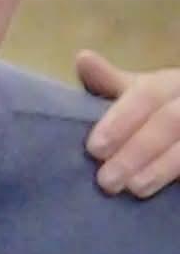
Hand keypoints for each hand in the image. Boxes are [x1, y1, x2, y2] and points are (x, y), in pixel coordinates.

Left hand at [77, 49, 179, 197]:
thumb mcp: (136, 96)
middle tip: (106, 181)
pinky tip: (166, 194)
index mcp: (171, 82)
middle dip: (136, 151)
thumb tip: (83, 58)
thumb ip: (110, 83)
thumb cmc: (155, 113)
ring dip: (161, 169)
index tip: (94, 148)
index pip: (148, 94)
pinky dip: (178, 179)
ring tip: (133, 188)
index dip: (121, 120)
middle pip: (170, 120)